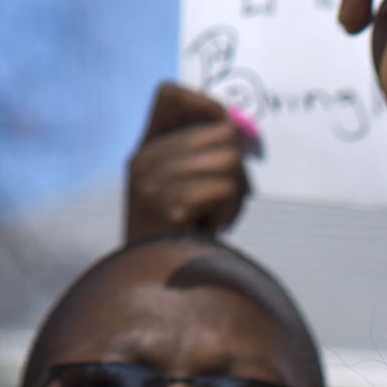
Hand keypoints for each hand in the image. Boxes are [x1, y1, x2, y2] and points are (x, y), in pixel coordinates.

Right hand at [124, 83, 250, 239]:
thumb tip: (243, 131)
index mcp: (144, 151)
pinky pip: (225, 187)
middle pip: (221, 131)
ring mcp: (152, 180)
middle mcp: (144, 159)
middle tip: (224, 200)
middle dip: (236, 167)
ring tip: (215, 217)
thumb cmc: (181, 240)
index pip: (169, 94)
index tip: (221, 129)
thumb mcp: (184, 189)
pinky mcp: (168, 203)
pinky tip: (212, 230)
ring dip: (236, 194)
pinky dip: (229, 211)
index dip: (203, 104)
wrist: (156, 292)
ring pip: (230, 159)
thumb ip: (203, 156)